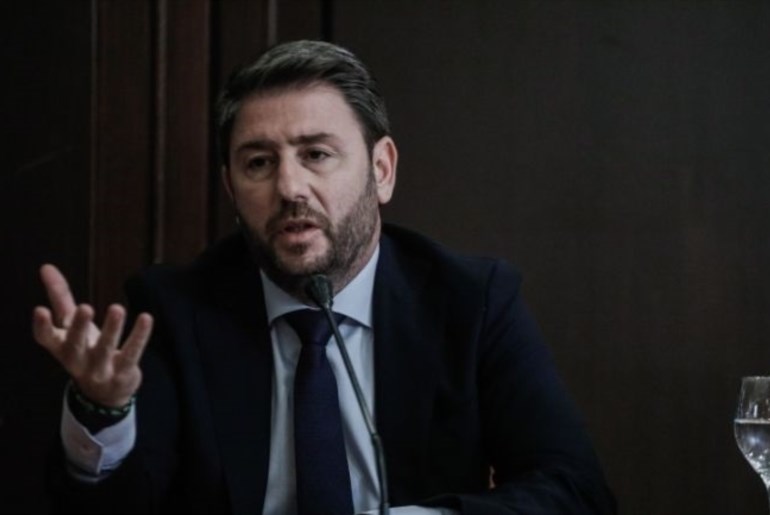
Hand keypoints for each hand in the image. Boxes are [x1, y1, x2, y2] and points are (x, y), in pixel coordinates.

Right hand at [32, 264, 153, 406]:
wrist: (104, 394)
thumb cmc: (84, 349)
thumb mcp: (71, 325)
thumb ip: (60, 297)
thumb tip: (46, 266)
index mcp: (61, 347)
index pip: (46, 339)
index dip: (41, 326)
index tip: (40, 310)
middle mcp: (78, 361)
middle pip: (76, 345)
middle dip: (79, 326)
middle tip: (85, 307)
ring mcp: (100, 370)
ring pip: (105, 349)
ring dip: (112, 329)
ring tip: (117, 308)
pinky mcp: (123, 373)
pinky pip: (132, 354)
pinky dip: (139, 336)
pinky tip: (146, 318)